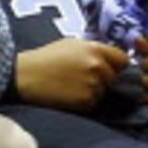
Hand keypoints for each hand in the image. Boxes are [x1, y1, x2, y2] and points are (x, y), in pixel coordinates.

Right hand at [16, 39, 130, 113]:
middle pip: (114, 77)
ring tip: (73, 87)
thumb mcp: (71, 44)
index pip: (123, 60)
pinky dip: (84, 102)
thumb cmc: (45, 58)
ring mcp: (93, 84)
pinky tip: (69, 96)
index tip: (107, 69)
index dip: (116, 65)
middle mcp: (98, 66)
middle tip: (83, 79)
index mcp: (95, 49)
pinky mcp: (85, 101)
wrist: (25, 76)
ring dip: (94, 92)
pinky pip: (93, 104)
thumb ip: (94, 50)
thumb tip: (110, 58)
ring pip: (104, 92)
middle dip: (104, 79)